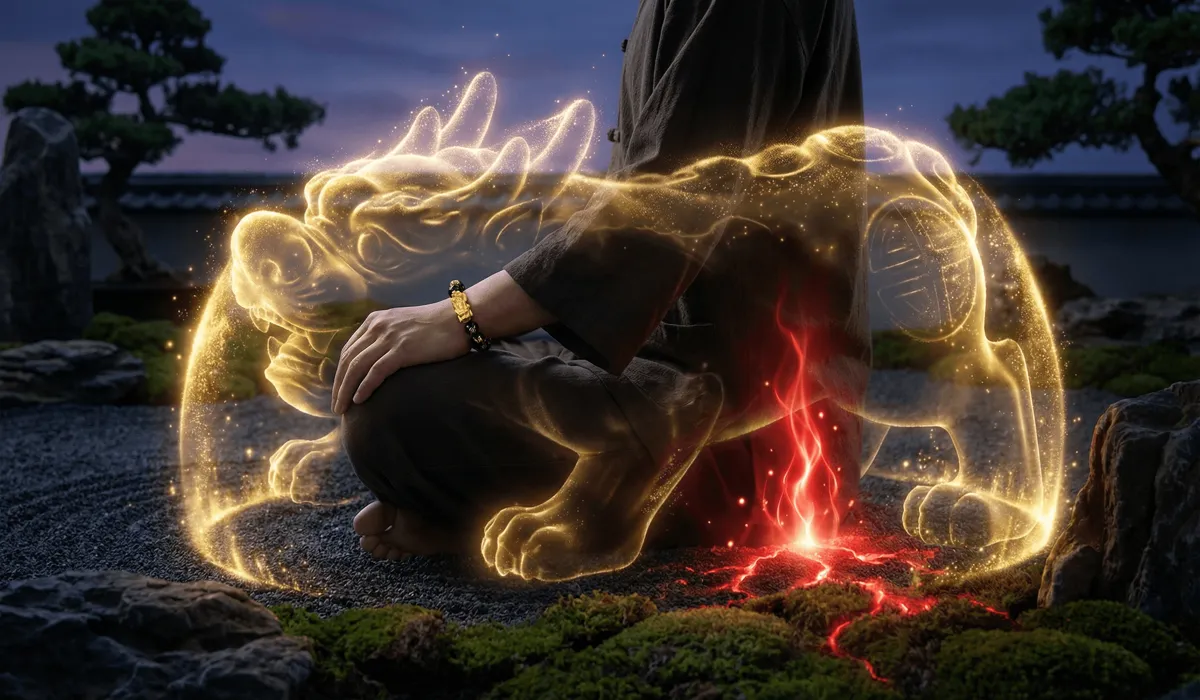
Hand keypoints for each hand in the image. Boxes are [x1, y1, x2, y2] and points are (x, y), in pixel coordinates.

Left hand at [331, 299, 470, 413]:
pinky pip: (376, 371)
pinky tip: (359, 400)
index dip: (341, 372)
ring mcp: (389, 338)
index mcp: (376, 320)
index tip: (339, 390)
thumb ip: (390, 337)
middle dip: (339, 385)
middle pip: (348, 360)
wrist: (460, 317)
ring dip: (346, 390)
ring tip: (343, 409)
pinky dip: (364, 387)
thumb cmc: (439, 325)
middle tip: (336, 406)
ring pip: (357, 367)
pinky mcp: (402, 350)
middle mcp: (378, 327)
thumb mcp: (405, 325)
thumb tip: (383, 358)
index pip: (349, 349)